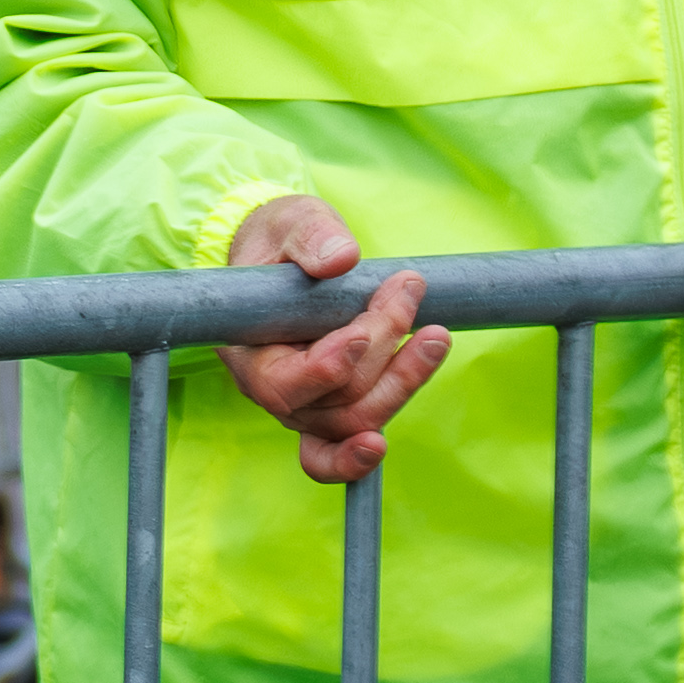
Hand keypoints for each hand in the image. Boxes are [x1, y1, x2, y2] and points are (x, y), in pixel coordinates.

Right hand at [219, 189, 447, 486]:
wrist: (279, 258)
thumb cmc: (280, 242)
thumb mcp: (290, 222)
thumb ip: (312, 237)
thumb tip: (341, 258)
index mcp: (248, 351)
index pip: (285, 382)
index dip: (329, 366)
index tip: (362, 330)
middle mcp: (272, 390)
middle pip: (335, 402)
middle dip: (381, 349)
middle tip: (405, 290)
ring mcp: (303, 407)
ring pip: (356, 421)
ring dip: (403, 381)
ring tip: (435, 335)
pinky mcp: (330, 410)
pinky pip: (335, 454)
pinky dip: (357, 460)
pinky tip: (382, 446)